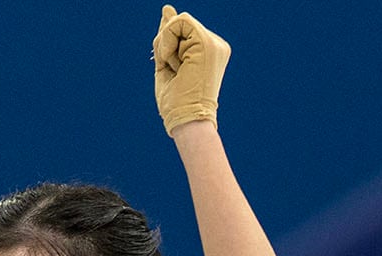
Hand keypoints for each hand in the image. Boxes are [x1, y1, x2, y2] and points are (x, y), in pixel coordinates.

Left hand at [153, 6, 229, 135]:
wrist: (187, 119)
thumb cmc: (176, 101)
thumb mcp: (167, 62)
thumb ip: (167, 36)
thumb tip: (166, 7)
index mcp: (208, 51)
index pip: (181, 31)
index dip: (166, 46)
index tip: (174, 70)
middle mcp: (215, 45)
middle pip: (179, 24)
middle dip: (165, 45)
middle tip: (175, 72)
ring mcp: (214, 43)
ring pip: (179, 21)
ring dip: (166, 46)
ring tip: (177, 69)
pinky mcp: (207, 43)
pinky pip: (179, 22)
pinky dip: (167, 41)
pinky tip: (174, 61)